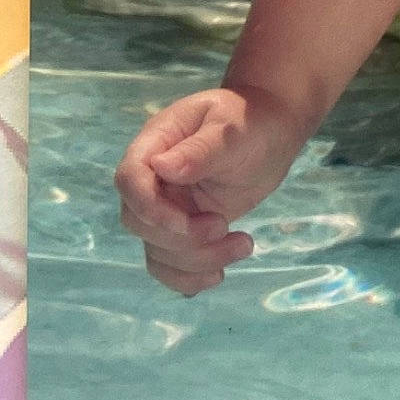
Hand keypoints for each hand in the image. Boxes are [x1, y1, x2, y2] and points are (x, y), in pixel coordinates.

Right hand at [114, 85, 306, 294]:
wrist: (271, 132)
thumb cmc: (251, 121)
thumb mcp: (232, 130)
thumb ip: (201, 150)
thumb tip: (162, 167)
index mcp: (156, 144)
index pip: (129, 180)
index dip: (150, 209)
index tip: (187, 223)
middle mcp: (153, 179)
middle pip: (138, 222)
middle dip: (180, 238)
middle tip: (223, 226)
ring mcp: (166, 206)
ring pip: (156, 250)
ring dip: (196, 261)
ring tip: (243, 245)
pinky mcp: (182, 230)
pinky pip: (169, 264)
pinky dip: (189, 278)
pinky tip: (220, 273)